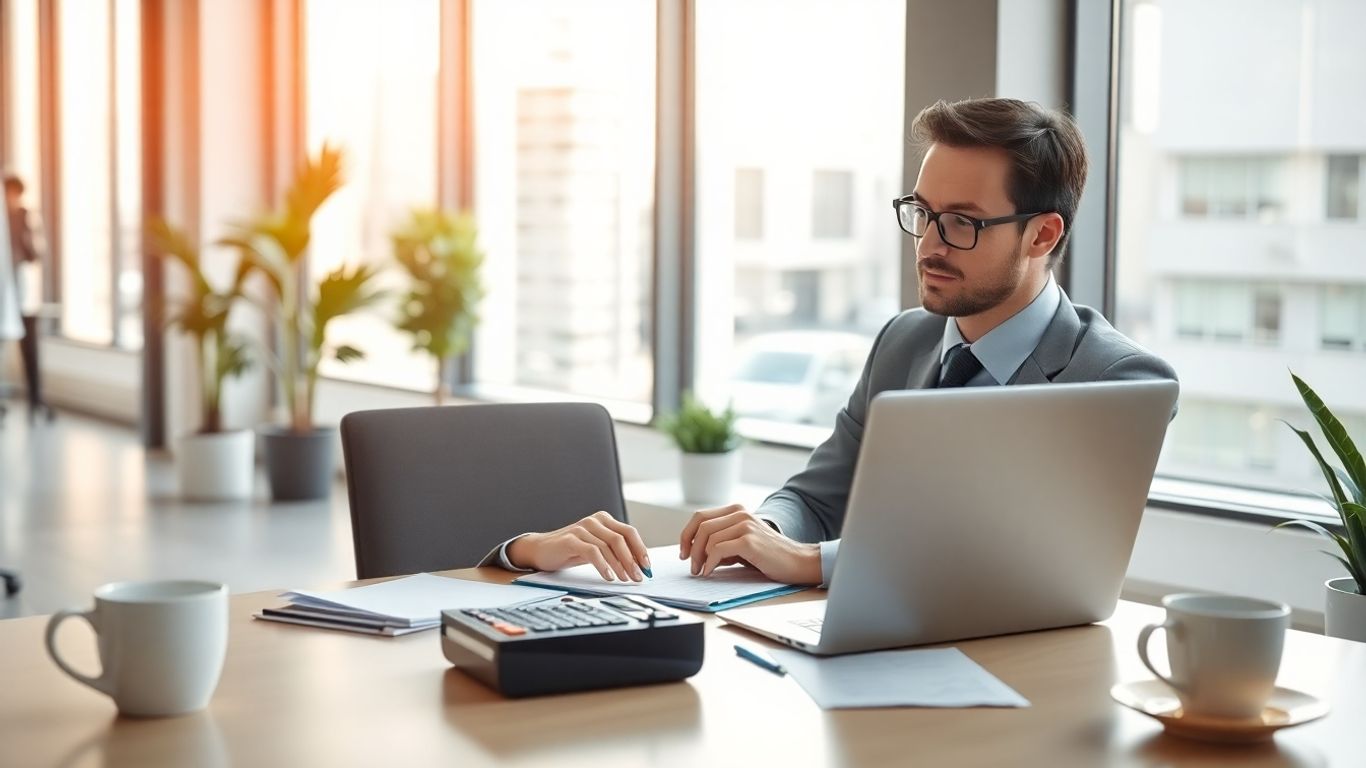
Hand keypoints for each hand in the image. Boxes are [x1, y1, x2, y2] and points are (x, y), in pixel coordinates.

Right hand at [506, 511, 650, 581]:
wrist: (541, 550)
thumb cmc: (570, 550)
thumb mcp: (596, 548)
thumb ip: (614, 552)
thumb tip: (638, 567)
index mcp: (604, 520)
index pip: (629, 532)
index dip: (640, 549)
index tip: (647, 567)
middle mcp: (595, 521)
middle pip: (621, 539)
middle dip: (632, 560)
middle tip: (638, 577)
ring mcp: (582, 528)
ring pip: (608, 546)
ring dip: (620, 565)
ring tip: (624, 579)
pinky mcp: (571, 539)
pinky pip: (592, 552)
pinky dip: (603, 565)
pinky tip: (608, 576)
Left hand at [678, 504, 821, 584]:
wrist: (797, 561)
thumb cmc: (769, 556)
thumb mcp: (741, 544)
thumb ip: (722, 542)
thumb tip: (696, 552)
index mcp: (736, 510)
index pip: (700, 516)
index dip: (687, 534)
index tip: (684, 552)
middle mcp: (740, 513)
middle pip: (701, 525)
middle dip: (690, 547)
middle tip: (691, 566)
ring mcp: (744, 525)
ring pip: (708, 538)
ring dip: (699, 558)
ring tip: (701, 572)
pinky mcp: (748, 541)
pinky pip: (717, 550)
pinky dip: (709, 563)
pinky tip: (710, 572)